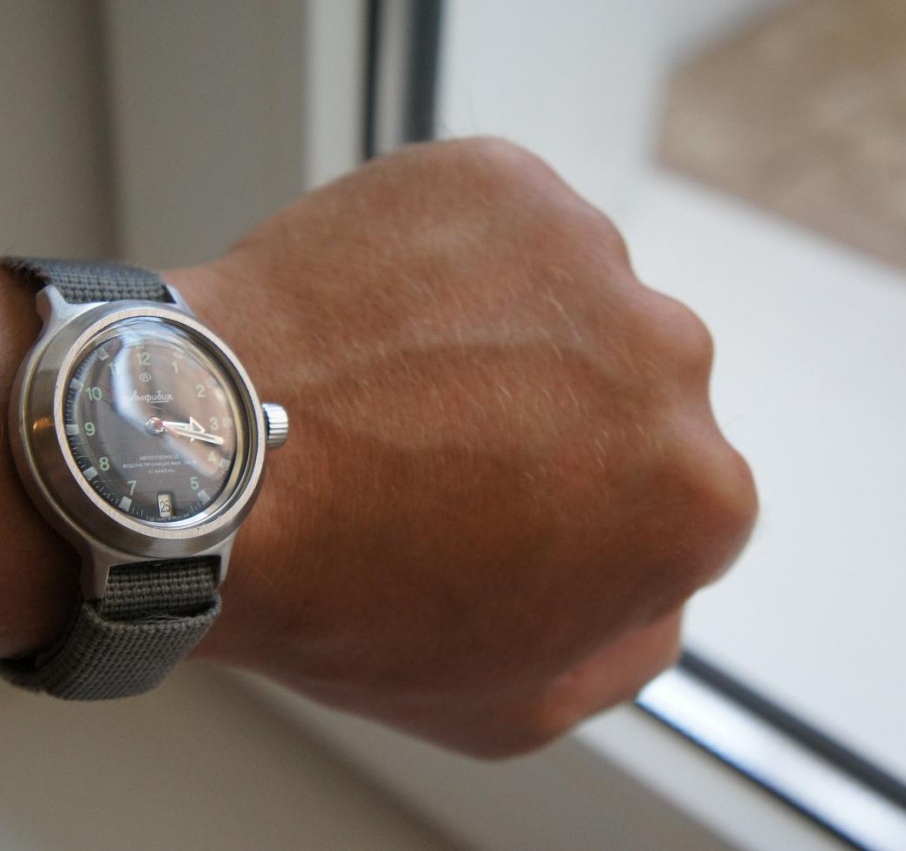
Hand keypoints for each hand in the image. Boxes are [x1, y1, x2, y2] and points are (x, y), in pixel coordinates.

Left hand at [171, 138, 757, 757]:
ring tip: (392, 388)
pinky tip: (376, 325)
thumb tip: (657, 590)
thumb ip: (631, 647)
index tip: (503, 518)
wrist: (210, 466)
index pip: (674, 501)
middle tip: (440, 450)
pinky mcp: (500, 179)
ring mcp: (584, 252)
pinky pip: (496, 230)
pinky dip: (448, 268)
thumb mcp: (514, 706)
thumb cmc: (344, 598)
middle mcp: (671, 357)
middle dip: (558, 420)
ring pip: (563, 301)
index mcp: (696, 495)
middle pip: (629, 389)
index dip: (584, 517)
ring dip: (502, 337)